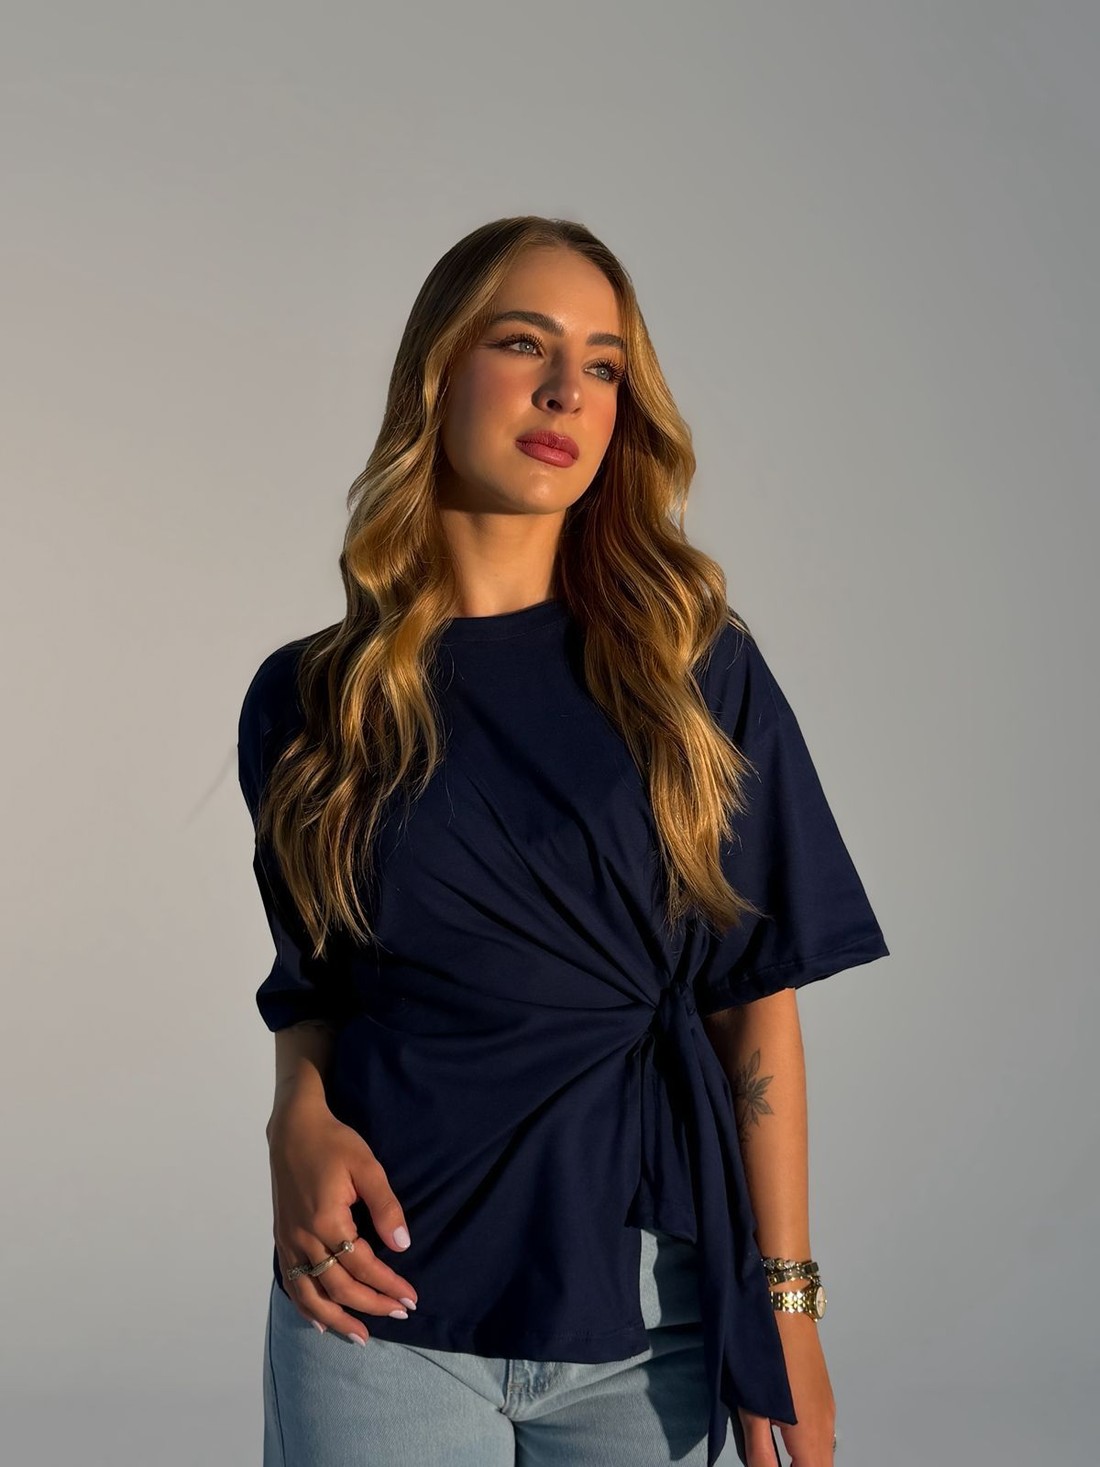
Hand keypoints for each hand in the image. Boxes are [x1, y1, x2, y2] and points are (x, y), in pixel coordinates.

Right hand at [267, 1097, 418, 1342]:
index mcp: (327, 1220)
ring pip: (311, 1294)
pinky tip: (320, 1321)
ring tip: (362, 1336)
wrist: (293, 1129)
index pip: (363, 1266)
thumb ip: (386, 1207)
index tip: (412, 1298)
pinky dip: (306, 1307)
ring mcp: (289, 1241)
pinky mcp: (281, 1239)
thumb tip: (402, 1246)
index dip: (389, 1285)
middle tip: (400, 1314)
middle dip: (372, 1306)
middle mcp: (304, 1238)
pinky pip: (292, 1282)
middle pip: (339, 1287)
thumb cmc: (334, 1143)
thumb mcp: (367, 1167)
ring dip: (337, 1319)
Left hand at [737, 1315, 835, 1465]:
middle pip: (821, 1466)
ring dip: (805, 1462)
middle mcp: (826, 1425)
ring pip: (823, 1453)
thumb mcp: (752, 1406)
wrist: (783, 1303)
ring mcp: (827, 1407)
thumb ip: (760, 1450)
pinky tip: (788, 1444)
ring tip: (780, 1460)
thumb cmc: (763, 1353)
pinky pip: (821, 1435)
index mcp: (810, 1434)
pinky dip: (808, 1449)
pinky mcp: (822, 1394)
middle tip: (772, 1465)